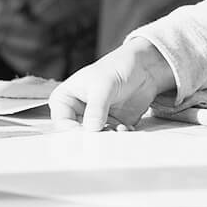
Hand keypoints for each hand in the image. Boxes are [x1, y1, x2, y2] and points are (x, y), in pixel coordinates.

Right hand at [48, 37, 175, 128]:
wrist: (144, 67)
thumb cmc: (118, 67)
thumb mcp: (104, 85)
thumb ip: (96, 108)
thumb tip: (91, 129)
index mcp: (65, 99)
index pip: (61, 123)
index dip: (73, 132)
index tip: (90, 134)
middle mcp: (77, 112)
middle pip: (77, 135)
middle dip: (92, 138)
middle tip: (106, 135)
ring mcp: (94, 120)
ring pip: (95, 139)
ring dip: (107, 139)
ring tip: (119, 129)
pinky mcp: (110, 126)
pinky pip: (111, 139)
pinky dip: (118, 138)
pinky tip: (126, 128)